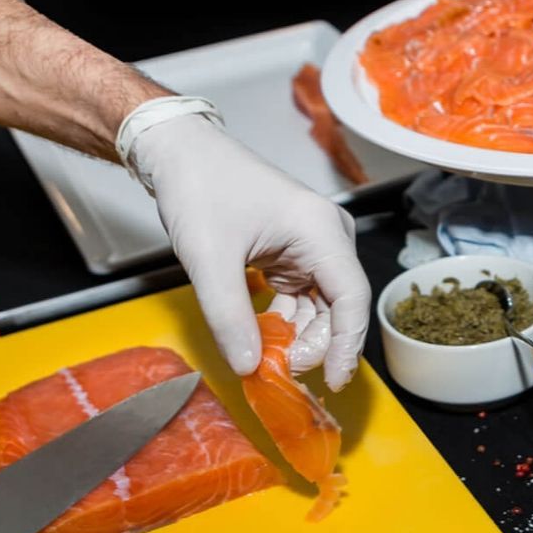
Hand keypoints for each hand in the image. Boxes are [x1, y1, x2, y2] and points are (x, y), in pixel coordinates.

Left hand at [128, 113, 369, 390]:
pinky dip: (288, 321)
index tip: (334, 380)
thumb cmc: (199, 188)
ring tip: (275, 361)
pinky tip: (267, 339)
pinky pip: (303, 296)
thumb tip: (249, 367)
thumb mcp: (209, 258)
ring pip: (322, 304)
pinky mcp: (295, 251)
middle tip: (286, 372)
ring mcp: (313, 244)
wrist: (180, 151)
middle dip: (319, 344)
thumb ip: (230, 317)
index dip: (347, 344)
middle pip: (341, 305)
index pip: (352, 297)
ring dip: (302, 335)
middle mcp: (327, 237)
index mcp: (321, 230)